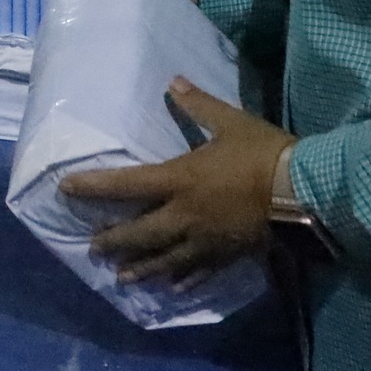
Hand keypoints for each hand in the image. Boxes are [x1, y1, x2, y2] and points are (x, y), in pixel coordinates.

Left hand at [61, 77, 295, 284]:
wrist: (304, 191)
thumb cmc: (263, 153)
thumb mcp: (230, 122)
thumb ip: (199, 105)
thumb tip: (173, 81)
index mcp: (180, 180)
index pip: (126, 184)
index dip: (94, 187)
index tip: (66, 190)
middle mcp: (185, 215)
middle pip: (140, 233)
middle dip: (114, 240)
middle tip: (93, 248)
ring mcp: (206, 240)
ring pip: (165, 259)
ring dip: (140, 269)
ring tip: (121, 279)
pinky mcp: (228, 255)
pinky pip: (199, 271)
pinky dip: (183, 280)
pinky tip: (173, 289)